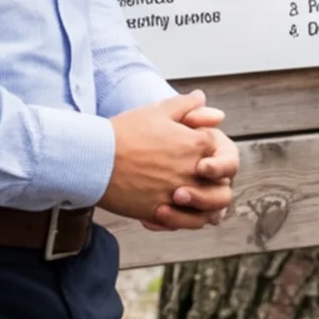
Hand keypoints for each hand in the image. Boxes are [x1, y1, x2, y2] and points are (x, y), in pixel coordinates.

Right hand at [104, 90, 238, 230]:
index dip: (213, 155)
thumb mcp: (156, 111)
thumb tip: (203, 97)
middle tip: (199, 180)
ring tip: (189, 198)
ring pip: (212, 205)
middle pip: (222, 181)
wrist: (95, 159)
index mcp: (198, 143)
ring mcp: (181, 192)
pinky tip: (176, 211)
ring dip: (206, 203)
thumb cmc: (124, 132)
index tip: (198, 157)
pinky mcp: (164, 211)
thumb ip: (185, 105)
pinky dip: (188, 219)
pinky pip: (189, 221)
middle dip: (215, 181)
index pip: (222, 152)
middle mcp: (194, 169)